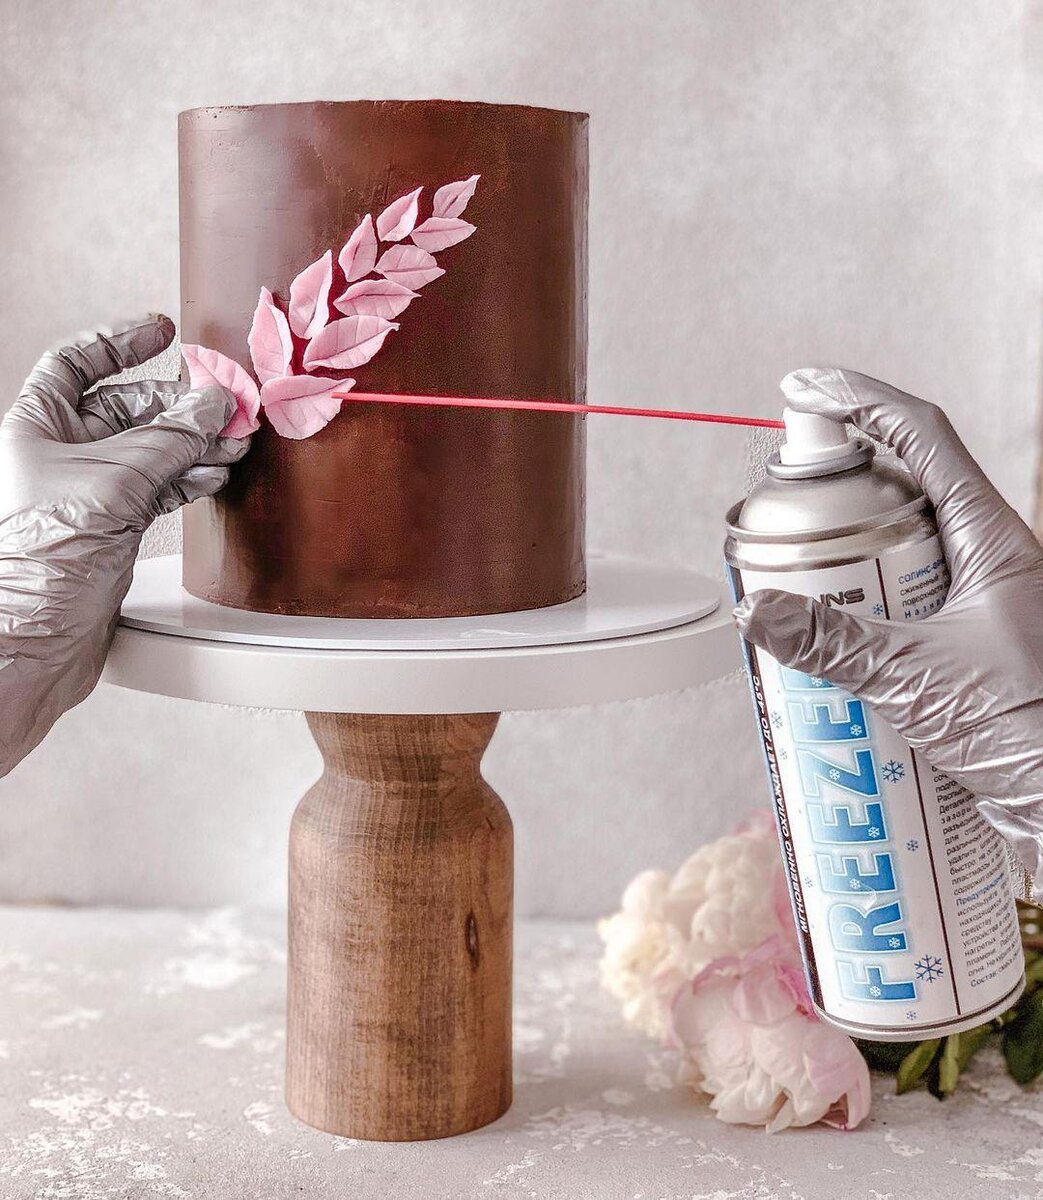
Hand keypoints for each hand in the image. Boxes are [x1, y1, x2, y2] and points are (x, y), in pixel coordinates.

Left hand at [0, 314, 247, 775]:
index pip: (76, 363)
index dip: (120, 342)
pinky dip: (188, 479)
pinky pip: (158, 488)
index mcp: (36, 426)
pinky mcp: (112, 528)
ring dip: (194, 443)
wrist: (32, 641)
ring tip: (232, 442)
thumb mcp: (111, 483)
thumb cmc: (38, 561)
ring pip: (151, 450)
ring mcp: (89, 492)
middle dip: (178, 403)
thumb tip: (212, 403)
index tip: (163, 331)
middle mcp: (59, 454)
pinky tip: (212, 476)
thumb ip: (168, 440)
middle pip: (127, 408)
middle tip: (224, 402)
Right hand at [733, 367, 1042, 890]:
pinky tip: (828, 648)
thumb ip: (832, 644)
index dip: (860, 401)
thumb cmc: (1029, 731)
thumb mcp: (918, 679)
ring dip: (844, 564)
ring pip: (897, 553)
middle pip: (901, 491)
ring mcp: (975, 601)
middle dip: (837, 497)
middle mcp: (986, 558)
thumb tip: (758, 612)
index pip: (921, 436)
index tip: (805, 389)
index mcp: (993, 538)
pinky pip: (899, 607)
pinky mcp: (960, 644)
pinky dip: (858, 614)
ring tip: (797, 590)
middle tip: (786, 515)